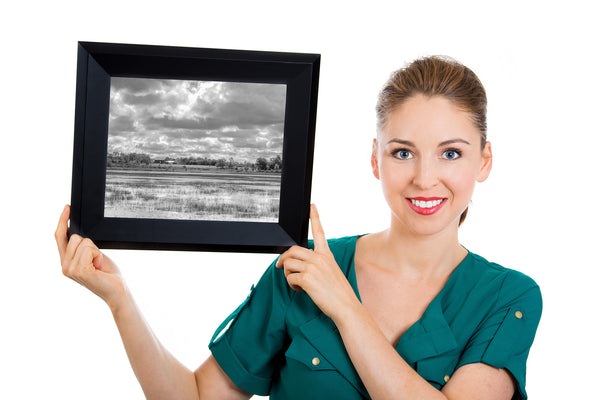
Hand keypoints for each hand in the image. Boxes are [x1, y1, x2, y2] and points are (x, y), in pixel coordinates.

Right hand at [55, 205, 127, 309]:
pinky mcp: (78, 270)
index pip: (59, 236)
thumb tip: (78, 232)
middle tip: (97, 260)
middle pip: (74, 236)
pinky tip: (99, 267)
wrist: (117, 290)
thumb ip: (82, 246)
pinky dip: (98, 255)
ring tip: (98, 264)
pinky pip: (89, 248)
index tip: (68, 207)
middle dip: (91, 244)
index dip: (62, 220)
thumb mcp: (93, 256)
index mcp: (67, 261)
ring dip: (95, 250)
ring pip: (83, 241)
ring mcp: (69, 269)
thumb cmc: (108, 274)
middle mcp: (64, 265)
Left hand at [276, 204, 358, 320]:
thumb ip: (317, 264)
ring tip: (298, 284)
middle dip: (283, 258)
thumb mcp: (331, 271)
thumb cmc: (338, 292)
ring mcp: (313, 267)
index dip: (314, 217)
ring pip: (289, 263)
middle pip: (293, 249)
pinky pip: (290, 278)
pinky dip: (292, 285)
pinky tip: (301, 290)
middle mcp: (319, 258)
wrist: (346, 306)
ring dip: (288, 275)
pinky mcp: (307, 279)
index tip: (311, 206)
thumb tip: (298, 264)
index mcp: (326, 254)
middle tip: (280, 266)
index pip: (319, 232)